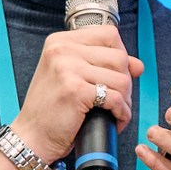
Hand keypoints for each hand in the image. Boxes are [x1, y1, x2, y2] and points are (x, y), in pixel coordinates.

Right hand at [9, 25, 142, 159]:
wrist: (32, 135)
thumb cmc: (53, 107)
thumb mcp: (73, 76)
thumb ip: (104, 64)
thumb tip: (138, 65)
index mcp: (60, 42)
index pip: (109, 34)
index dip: (121, 54)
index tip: (117, 73)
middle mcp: (61, 50)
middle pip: (119, 57)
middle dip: (125, 81)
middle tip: (117, 98)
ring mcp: (67, 69)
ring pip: (122, 79)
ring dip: (125, 99)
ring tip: (115, 110)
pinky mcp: (75, 90)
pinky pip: (116, 98)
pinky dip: (122, 113)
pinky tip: (114, 119)